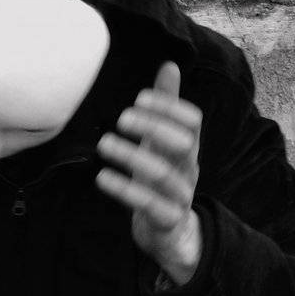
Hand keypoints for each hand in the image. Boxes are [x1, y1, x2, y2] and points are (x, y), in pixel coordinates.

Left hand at [95, 61, 203, 285]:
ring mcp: (180, 196)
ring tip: (103, 143)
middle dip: (153, 127)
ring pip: (164, 176)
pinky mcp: (166, 219)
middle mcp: (188, 168)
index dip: (169, 107)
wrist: (170, 230)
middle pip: (182, 145)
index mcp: (188, 146)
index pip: (192, 121)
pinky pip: (150, 205)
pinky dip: (125, 190)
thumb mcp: (163, 139)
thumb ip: (167, 104)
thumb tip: (170, 65)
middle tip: (121, 118)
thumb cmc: (163, 171)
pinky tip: (102, 176)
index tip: (138, 98)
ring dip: (132, 156)